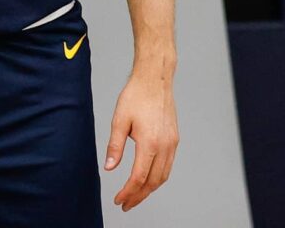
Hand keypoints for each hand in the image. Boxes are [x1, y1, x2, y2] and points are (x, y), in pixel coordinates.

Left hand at [103, 69, 178, 211]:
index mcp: (150, 143)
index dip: (128, 192)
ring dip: (149, 189)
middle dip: (139, 196)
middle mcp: (165, 146)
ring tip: (135, 196)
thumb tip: (110, 168)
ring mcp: (172, 143)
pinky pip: (168, 166)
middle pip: (153, 182)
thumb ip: (115, 146)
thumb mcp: (119, 120)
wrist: (155, 79)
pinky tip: (148, 179)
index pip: (138, 177)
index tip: (118, 200)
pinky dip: (158, 177)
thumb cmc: (136, 96)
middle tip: (126, 204)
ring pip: (163, 176)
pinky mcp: (174, 139)